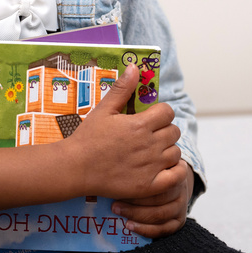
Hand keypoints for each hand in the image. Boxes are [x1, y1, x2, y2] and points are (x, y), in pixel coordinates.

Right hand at [66, 64, 183, 200]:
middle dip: (164, 130)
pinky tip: (166, 167)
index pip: (168, 112)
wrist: (75, 168)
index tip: (151, 118)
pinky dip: (176, 170)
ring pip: (175, 152)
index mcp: (140, 124)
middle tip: (150, 135)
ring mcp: (150, 166)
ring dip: (168, 150)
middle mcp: (149, 144)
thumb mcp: (104, 109)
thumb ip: (122, 88)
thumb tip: (134, 67)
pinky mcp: (149, 185)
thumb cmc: (88, 138)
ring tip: (153, 152)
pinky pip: (176, 176)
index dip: (161, 113)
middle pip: (174, 131)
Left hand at [111, 160, 193, 238]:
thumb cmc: (151, 172)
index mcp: (174, 170)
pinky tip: (131, 227)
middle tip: (114, 204)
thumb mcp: (149, 164)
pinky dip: (146, 230)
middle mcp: (180, 188)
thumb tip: (111, 171)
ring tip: (119, 214)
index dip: (138, 186)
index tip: (118, 187)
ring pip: (160, 214)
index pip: (158, 180)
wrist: (171, 181)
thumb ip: (137, 167)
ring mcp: (181, 206)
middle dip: (134, 203)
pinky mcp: (179, 221)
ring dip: (137, 215)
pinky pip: (164, 230)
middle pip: (159, 198)